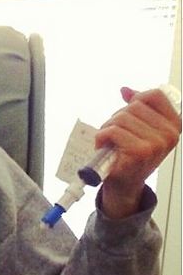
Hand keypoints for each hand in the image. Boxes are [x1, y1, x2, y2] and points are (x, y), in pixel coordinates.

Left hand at [95, 86, 180, 218]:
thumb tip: (125, 90)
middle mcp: (168, 134)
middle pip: (133, 106)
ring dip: (108, 128)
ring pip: (121, 118)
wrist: (124, 184)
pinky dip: (102, 137)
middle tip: (117, 135)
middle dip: (118, 118)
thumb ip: (136, 108)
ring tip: (111, 142)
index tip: (128, 110)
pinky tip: (105, 147)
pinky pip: (112, 131)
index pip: (155, 95)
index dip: (135, 99)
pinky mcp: (138, 152)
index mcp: (174, 126)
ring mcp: (155, 144)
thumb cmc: (130, 156)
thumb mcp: (139, 129)